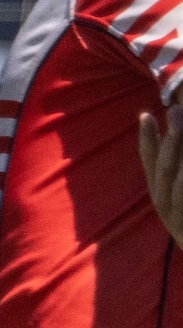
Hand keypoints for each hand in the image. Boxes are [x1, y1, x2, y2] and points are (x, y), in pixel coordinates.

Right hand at [140, 103, 182, 249]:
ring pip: (176, 182)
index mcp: (160, 194)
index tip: (147, 114)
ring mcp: (176, 218)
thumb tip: (172, 138)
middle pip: (163, 168)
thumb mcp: (177, 192)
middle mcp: (164, 205)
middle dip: (170, 139)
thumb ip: (175, 168)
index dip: (147, 139)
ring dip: (177, 153)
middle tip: (175, 110)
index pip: (149, 164)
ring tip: (181, 124)